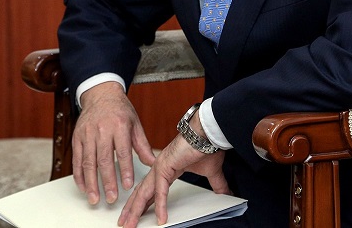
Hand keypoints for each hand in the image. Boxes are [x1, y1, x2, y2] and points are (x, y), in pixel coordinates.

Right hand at [72, 82, 155, 205]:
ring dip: (91, 183)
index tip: (128, 185)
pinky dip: (79, 175)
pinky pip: (76, 159)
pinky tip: (84, 187)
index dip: (125, 169)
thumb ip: (142, 145)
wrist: (101, 94)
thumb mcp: (135, 124)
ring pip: (87, 162)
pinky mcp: (77, 138)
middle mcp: (102, 130)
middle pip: (103, 159)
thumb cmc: (120, 110)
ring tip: (95, 198)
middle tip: (111, 198)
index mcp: (119, 125)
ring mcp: (87, 134)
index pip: (123, 151)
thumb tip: (152, 163)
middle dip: (107, 181)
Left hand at [117, 110, 228, 226]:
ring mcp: (160, 167)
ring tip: (130, 224)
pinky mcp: (165, 166)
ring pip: (145, 193)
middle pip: (142, 192)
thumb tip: (227, 193)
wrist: (208, 132)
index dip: (143, 202)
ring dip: (136, 210)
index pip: (151, 189)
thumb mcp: (211, 173)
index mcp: (167, 168)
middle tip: (125, 222)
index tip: (136, 213)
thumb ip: (217, 185)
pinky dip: (160, 205)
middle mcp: (160, 167)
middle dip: (132, 209)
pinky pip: (161, 190)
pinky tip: (160, 218)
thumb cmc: (208, 146)